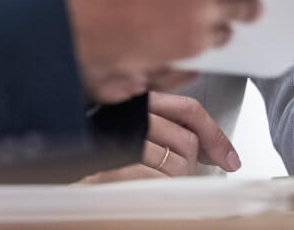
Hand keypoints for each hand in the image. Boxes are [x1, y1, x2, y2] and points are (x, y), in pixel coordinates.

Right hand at [78, 93, 240, 181]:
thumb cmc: (100, 155)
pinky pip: (161, 182)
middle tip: (175, 175)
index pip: (188, 109)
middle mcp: (131, 116)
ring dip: (174, 181)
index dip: (214, 135)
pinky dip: (161, 191)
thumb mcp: (133, 132)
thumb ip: (167, 128)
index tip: (229, 158)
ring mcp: (124, 141)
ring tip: (153, 181)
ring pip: (178, 165)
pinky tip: (146, 189)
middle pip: (187, 141)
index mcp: (137, 102)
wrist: (64, 177)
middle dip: (189, 165)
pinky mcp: (118, 167)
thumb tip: (210, 146)